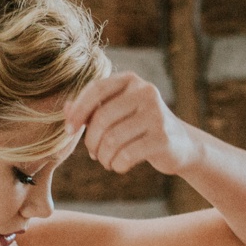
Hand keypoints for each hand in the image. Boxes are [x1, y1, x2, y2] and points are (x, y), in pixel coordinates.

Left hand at [65, 72, 199, 176]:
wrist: (180, 144)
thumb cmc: (140, 127)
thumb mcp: (117, 113)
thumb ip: (91, 109)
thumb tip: (66, 109)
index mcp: (131, 81)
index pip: (96, 89)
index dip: (78, 110)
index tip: (69, 130)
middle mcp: (146, 92)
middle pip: (102, 118)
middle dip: (91, 141)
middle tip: (93, 153)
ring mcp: (156, 114)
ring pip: (112, 139)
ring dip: (103, 156)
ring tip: (106, 161)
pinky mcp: (163, 138)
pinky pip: (127, 155)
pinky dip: (117, 164)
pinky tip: (119, 165)